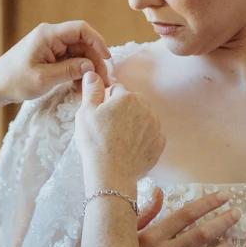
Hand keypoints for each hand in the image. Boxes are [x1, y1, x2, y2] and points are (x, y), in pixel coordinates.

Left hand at [0, 20, 111, 104]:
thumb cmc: (15, 80)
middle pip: (82, 43)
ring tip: (90, 87)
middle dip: (94, 61)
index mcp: (48, 35)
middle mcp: (51, 37)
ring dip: (86, 69)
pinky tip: (79, 87)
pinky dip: (77, 73)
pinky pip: (70, 61)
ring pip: (78, 54)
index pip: (81, 29)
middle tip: (102, 81)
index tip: (106, 59)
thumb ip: (69, 70)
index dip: (97, 41)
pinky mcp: (50, 57)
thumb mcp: (44, 78)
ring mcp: (51, 46)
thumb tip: (91, 66)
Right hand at [75, 72, 163, 188]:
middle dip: (122, 110)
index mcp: (127, 97)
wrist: (111, 173)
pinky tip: (130, 148)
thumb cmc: (95, 142)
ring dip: (134, 124)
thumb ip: (92, 90)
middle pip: (132, 103)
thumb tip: (93, 73)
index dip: (107, 101)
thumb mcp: (86, 112)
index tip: (101, 115)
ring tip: (119, 140)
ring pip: (143, 118)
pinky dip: (142, 139)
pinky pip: (151, 134)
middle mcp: (146, 108)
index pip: (116, 90)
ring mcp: (155, 126)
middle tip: (109, 128)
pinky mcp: (160, 143)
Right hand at [134, 189, 240, 246]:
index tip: (224, 196)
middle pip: (201, 235)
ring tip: (231, 243)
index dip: (208, 203)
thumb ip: (145, 212)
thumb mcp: (124, 233)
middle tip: (236, 214)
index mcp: (151, 237)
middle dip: (223, 222)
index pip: (185, 214)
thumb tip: (160, 191)